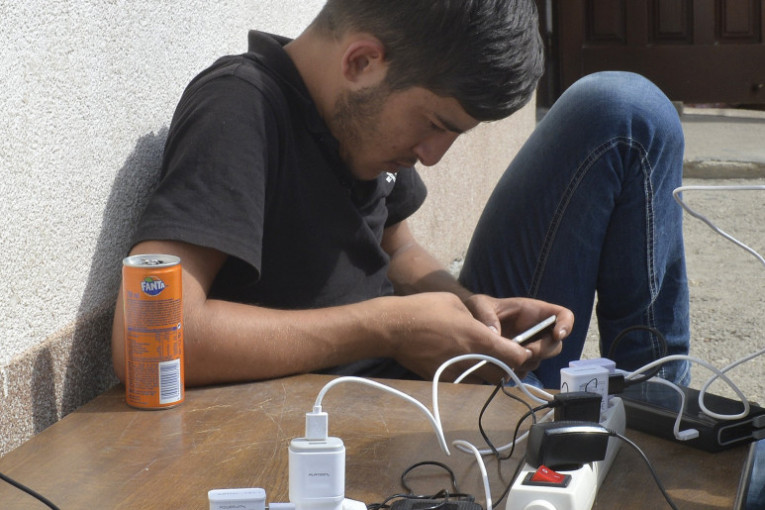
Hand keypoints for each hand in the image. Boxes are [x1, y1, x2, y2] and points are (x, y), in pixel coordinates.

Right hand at [382, 293, 571, 382]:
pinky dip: (470, 375)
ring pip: (485, 381)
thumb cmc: (424, 309)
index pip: (515, 356)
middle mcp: (471, 359)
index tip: (523, 349)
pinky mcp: (443, 379)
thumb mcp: (456, 304)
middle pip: (503, 374)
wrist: (393, 328)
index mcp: (479, 338)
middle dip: (509, 366)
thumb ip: (476, 319)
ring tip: (487, 361)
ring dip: (491, 373)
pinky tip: (464, 363)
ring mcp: (456, 372)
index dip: (523, 354)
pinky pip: (465, 381)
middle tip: (507, 356)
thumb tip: (483, 328)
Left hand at [463, 294, 573, 376]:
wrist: (471, 324)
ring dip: (526, 362)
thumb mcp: (479, 304)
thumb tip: (495, 334)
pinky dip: (516, 372)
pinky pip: (524, 372)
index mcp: (535, 312)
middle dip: (543, 350)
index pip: (563, 316)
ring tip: (506, 357)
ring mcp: (529, 348)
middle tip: (525, 352)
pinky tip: (501, 367)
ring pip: (538, 360)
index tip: (558, 334)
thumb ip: (486, 314)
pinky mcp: (518, 361)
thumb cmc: (479, 308)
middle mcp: (536, 331)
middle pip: (555, 345)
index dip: (566, 325)